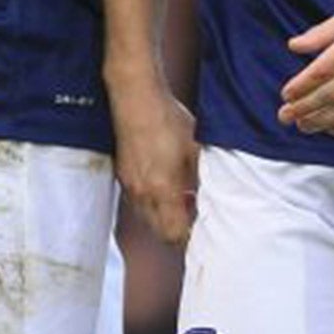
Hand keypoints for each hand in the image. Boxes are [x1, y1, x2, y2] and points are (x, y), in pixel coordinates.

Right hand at [110, 78, 197, 244]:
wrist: (136, 98)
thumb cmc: (167, 119)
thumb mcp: (195, 149)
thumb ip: (202, 179)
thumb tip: (211, 198)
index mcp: (164, 190)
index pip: (175, 235)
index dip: (190, 236)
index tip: (201, 225)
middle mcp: (143, 194)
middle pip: (160, 233)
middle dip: (178, 229)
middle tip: (194, 210)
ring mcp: (130, 186)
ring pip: (148, 219)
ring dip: (164, 217)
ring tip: (181, 195)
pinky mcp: (123, 177)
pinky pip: (138, 203)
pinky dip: (152, 204)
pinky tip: (164, 184)